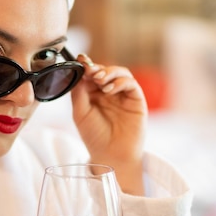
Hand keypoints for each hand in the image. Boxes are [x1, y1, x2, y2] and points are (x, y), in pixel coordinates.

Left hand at [71, 54, 147, 194]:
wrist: (111, 155)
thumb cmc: (94, 136)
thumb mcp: (80, 112)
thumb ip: (79, 92)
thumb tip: (79, 71)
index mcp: (94, 93)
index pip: (91, 73)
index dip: (86, 65)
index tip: (81, 60)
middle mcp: (109, 92)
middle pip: (106, 70)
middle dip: (97, 68)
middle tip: (90, 71)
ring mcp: (123, 95)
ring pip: (120, 73)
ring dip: (109, 72)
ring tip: (99, 80)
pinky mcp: (136, 99)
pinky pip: (131, 83)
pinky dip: (120, 82)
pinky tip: (110, 90)